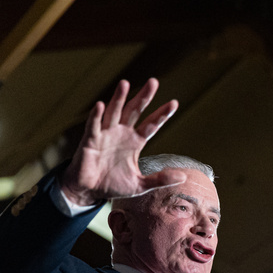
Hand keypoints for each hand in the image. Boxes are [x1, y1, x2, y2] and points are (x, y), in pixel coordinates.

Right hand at [61, 78, 182, 205]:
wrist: (89, 191)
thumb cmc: (113, 184)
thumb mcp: (140, 185)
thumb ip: (160, 180)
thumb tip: (184, 177)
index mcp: (135, 142)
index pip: (151, 125)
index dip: (161, 114)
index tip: (174, 103)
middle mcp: (121, 133)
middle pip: (134, 111)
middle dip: (143, 97)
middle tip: (154, 82)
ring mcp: (105, 134)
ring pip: (113, 112)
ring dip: (118, 98)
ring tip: (125, 83)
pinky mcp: (90, 140)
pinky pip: (93, 126)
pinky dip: (96, 116)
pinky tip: (100, 105)